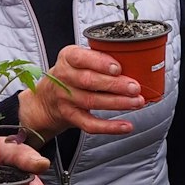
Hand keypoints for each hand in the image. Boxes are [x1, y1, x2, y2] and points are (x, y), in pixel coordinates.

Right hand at [17, 45, 144, 139]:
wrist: (47, 98)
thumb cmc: (72, 73)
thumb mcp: (79, 58)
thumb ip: (100, 57)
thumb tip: (133, 62)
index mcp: (68, 58)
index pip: (81, 58)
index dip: (100, 63)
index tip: (118, 68)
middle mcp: (64, 77)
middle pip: (89, 81)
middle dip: (115, 85)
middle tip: (135, 87)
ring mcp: (66, 99)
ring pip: (92, 102)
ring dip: (118, 103)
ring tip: (136, 102)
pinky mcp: (71, 116)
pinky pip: (90, 124)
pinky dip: (110, 127)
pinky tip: (126, 126)